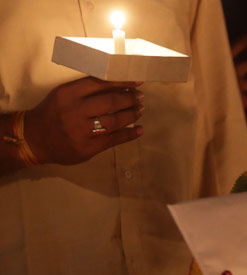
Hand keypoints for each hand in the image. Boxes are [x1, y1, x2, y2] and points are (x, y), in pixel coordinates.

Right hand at [23, 76, 142, 164]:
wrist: (34, 139)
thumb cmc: (53, 113)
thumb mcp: (63, 95)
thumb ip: (86, 90)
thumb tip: (119, 86)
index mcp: (68, 93)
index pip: (100, 83)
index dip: (122, 82)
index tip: (136, 82)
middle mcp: (74, 111)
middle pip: (110, 102)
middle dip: (130, 99)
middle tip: (140, 97)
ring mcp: (81, 131)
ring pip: (114, 121)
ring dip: (131, 114)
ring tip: (140, 110)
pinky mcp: (87, 148)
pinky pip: (113, 140)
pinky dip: (129, 134)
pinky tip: (139, 129)